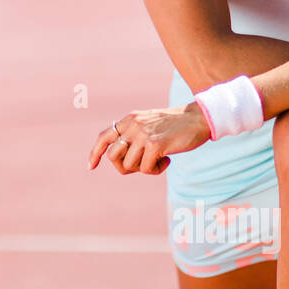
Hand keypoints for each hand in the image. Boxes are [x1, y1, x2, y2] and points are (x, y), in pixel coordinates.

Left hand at [88, 102, 212, 174]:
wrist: (198, 119)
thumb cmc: (176, 126)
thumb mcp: (150, 124)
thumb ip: (134, 136)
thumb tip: (121, 160)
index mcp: (129, 120)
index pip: (104, 137)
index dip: (95, 153)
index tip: (90, 166)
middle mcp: (132, 125)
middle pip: (113, 157)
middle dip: (125, 167)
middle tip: (143, 165)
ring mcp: (142, 135)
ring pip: (129, 165)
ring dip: (144, 169)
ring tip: (159, 160)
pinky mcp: (154, 145)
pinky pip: (145, 169)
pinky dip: (156, 170)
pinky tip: (168, 160)